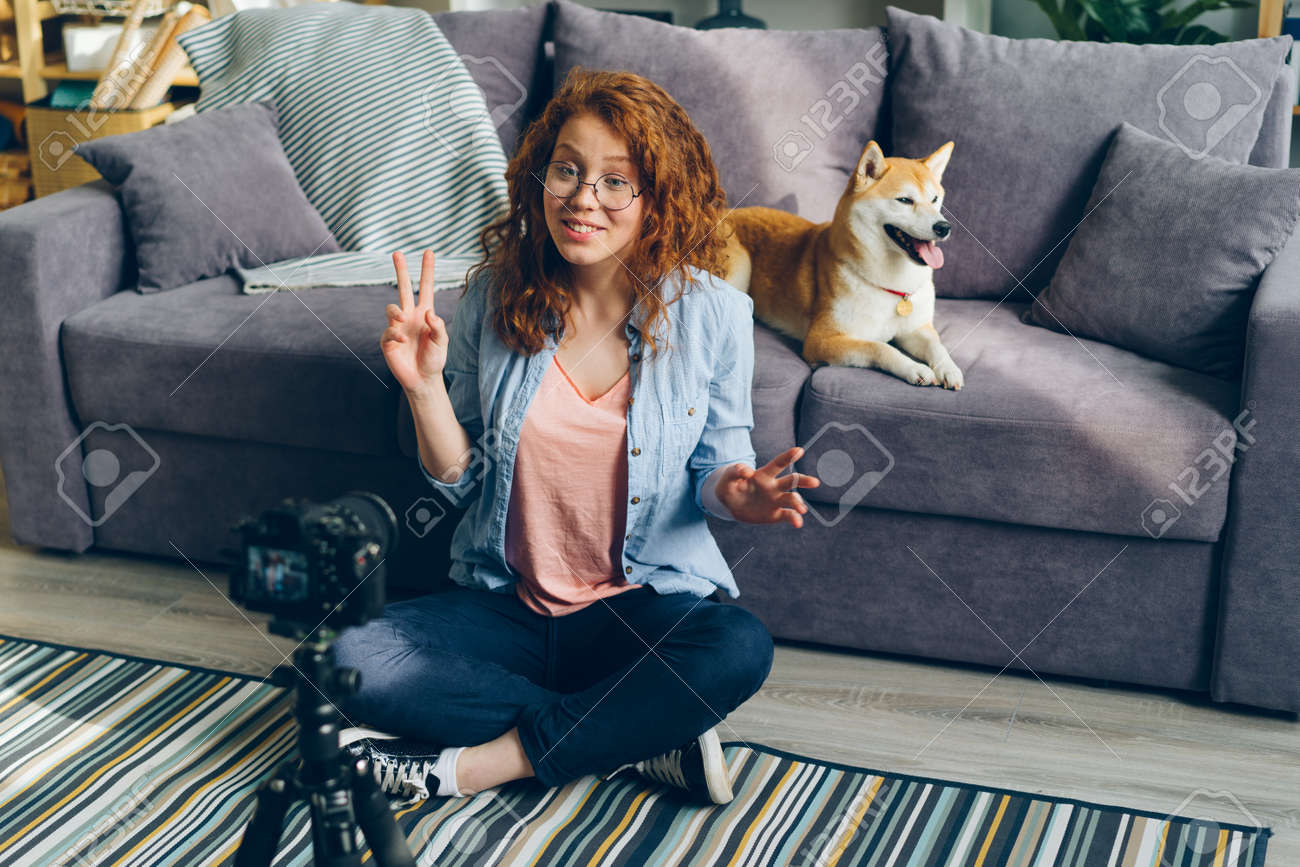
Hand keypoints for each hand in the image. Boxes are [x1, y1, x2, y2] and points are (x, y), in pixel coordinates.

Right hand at [381, 250, 447, 394]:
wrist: (423, 379)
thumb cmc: (435, 360)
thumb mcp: (442, 342)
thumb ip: (438, 326)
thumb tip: (429, 312)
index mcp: (425, 314)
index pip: (426, 288)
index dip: (427, 271)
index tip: (429, 252)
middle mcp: (410, 316)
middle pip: (404, 288)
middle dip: (401, 271)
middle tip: (397, 253)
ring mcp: (398, 327)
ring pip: (391, 308)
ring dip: (396, 311)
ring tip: (402, 319)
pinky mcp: (388, 340)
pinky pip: (388, 331)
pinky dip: (394, 334)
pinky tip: (402, 341)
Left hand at [713, 446, 820, 527]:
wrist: (730, 506)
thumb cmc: (729, 487)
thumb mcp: (727, 478)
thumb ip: (735, 471)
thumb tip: (747, 471)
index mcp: (764, 474)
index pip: (778, 463)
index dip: (788, 456)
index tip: (799, 450)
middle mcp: (774, 486)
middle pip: (792, 480)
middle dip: (804, 481)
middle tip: (815, 482)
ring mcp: (776, 500)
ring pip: (792, 499)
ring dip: (798, 504)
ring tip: (801, 509)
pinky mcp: (775, 514)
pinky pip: (788, 515)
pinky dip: (795, 519)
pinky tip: (798, 523)